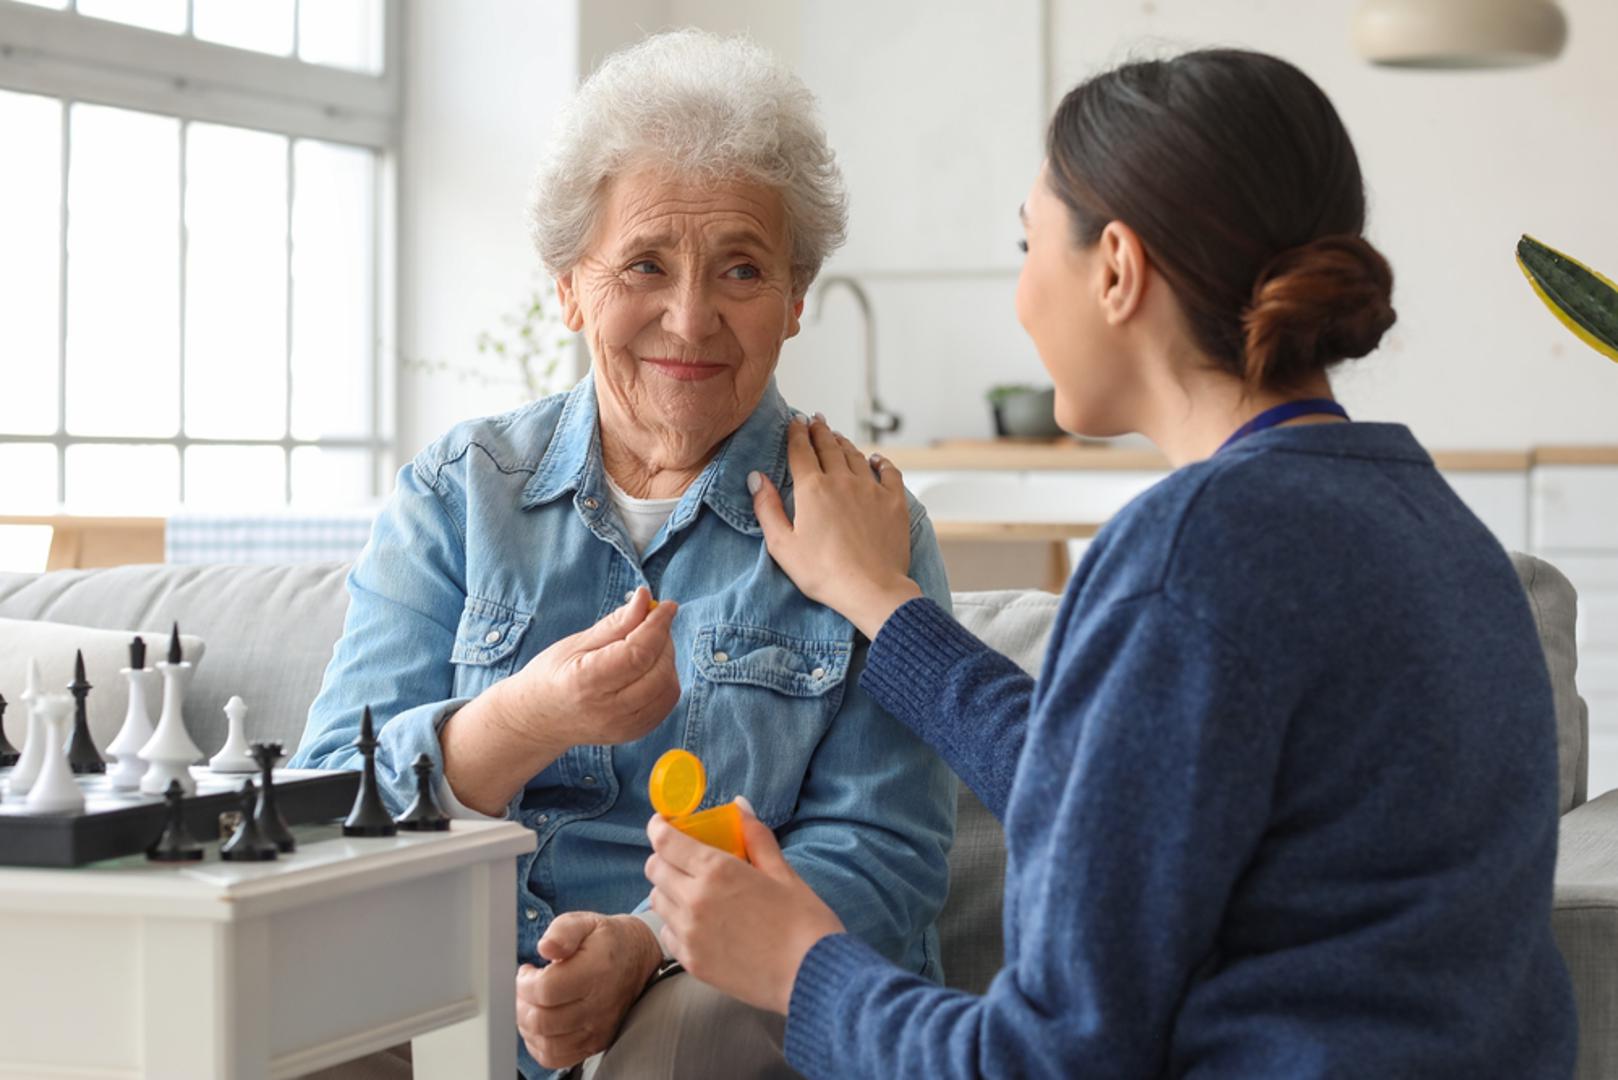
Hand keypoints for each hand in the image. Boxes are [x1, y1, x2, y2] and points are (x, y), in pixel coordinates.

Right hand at [443, 588, 680, 811]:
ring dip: (667, 659)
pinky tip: (649, 668)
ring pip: (668, 687)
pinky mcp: (635, 733)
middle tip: (652, 624)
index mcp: (586, 683)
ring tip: (647, 646)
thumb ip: (616, 623)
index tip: (667, 606)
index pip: (637, 653)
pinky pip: (667, 702)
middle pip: (658, 671)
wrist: (539, 719)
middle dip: (664, 640)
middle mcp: (608, 711)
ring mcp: (623, 727)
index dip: (657, 626)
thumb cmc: (553, 674)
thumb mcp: (578, 642)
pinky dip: (666, 679)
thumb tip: (645, 599)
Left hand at [515, 912, 661, 1069]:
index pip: (546, 990)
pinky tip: (540, 1024)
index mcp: (597, 970)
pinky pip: (556, 1057)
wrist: (637, 958)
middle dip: (521, 1004)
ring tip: (531, 1004)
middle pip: (542, 1021)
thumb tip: (545, 947)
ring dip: (527, 1025)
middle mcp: (600, 1005)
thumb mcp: (585, 922)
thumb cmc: (606, 940)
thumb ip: (562, 931)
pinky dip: (539, 1044)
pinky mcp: (595, 1043)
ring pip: (546, 1043)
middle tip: (525, 988)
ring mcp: (598, 1029)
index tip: (527, 971)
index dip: (525, 983)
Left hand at [645, 798, 844, 1014]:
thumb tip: (740, 806)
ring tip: (693, 891)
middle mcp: (694, 900)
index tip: (661, 824)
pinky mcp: (692, 963)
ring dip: (669, 890)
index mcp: (717, 871)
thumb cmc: (804, 921)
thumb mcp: (783, 872)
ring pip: (657, 901)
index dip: (658, 828)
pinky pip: (667, 934)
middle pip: (654, 869)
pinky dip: (675, 924)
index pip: (666, 842)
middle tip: (682, 857)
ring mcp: (689, 934)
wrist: (812, 976)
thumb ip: (755, 837)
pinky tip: (699, 923)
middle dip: (664, 857)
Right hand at [750, 416, 921, 638]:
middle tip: (815, 420)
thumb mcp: (783, 545)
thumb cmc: (823, 573)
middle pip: (829, 446)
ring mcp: (871, 489)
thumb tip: (756, 478)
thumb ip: (767, 508)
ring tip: (837, 435)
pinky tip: (875, 459)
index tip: (795, 421)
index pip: (801, 451)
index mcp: (812, 489)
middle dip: (819, 431)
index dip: (796, 433)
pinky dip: (880, 461)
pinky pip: (889, 472)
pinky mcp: (894, 502)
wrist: (871, 588)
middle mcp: (842, 480)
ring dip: (844, 442)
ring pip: (855, 455)